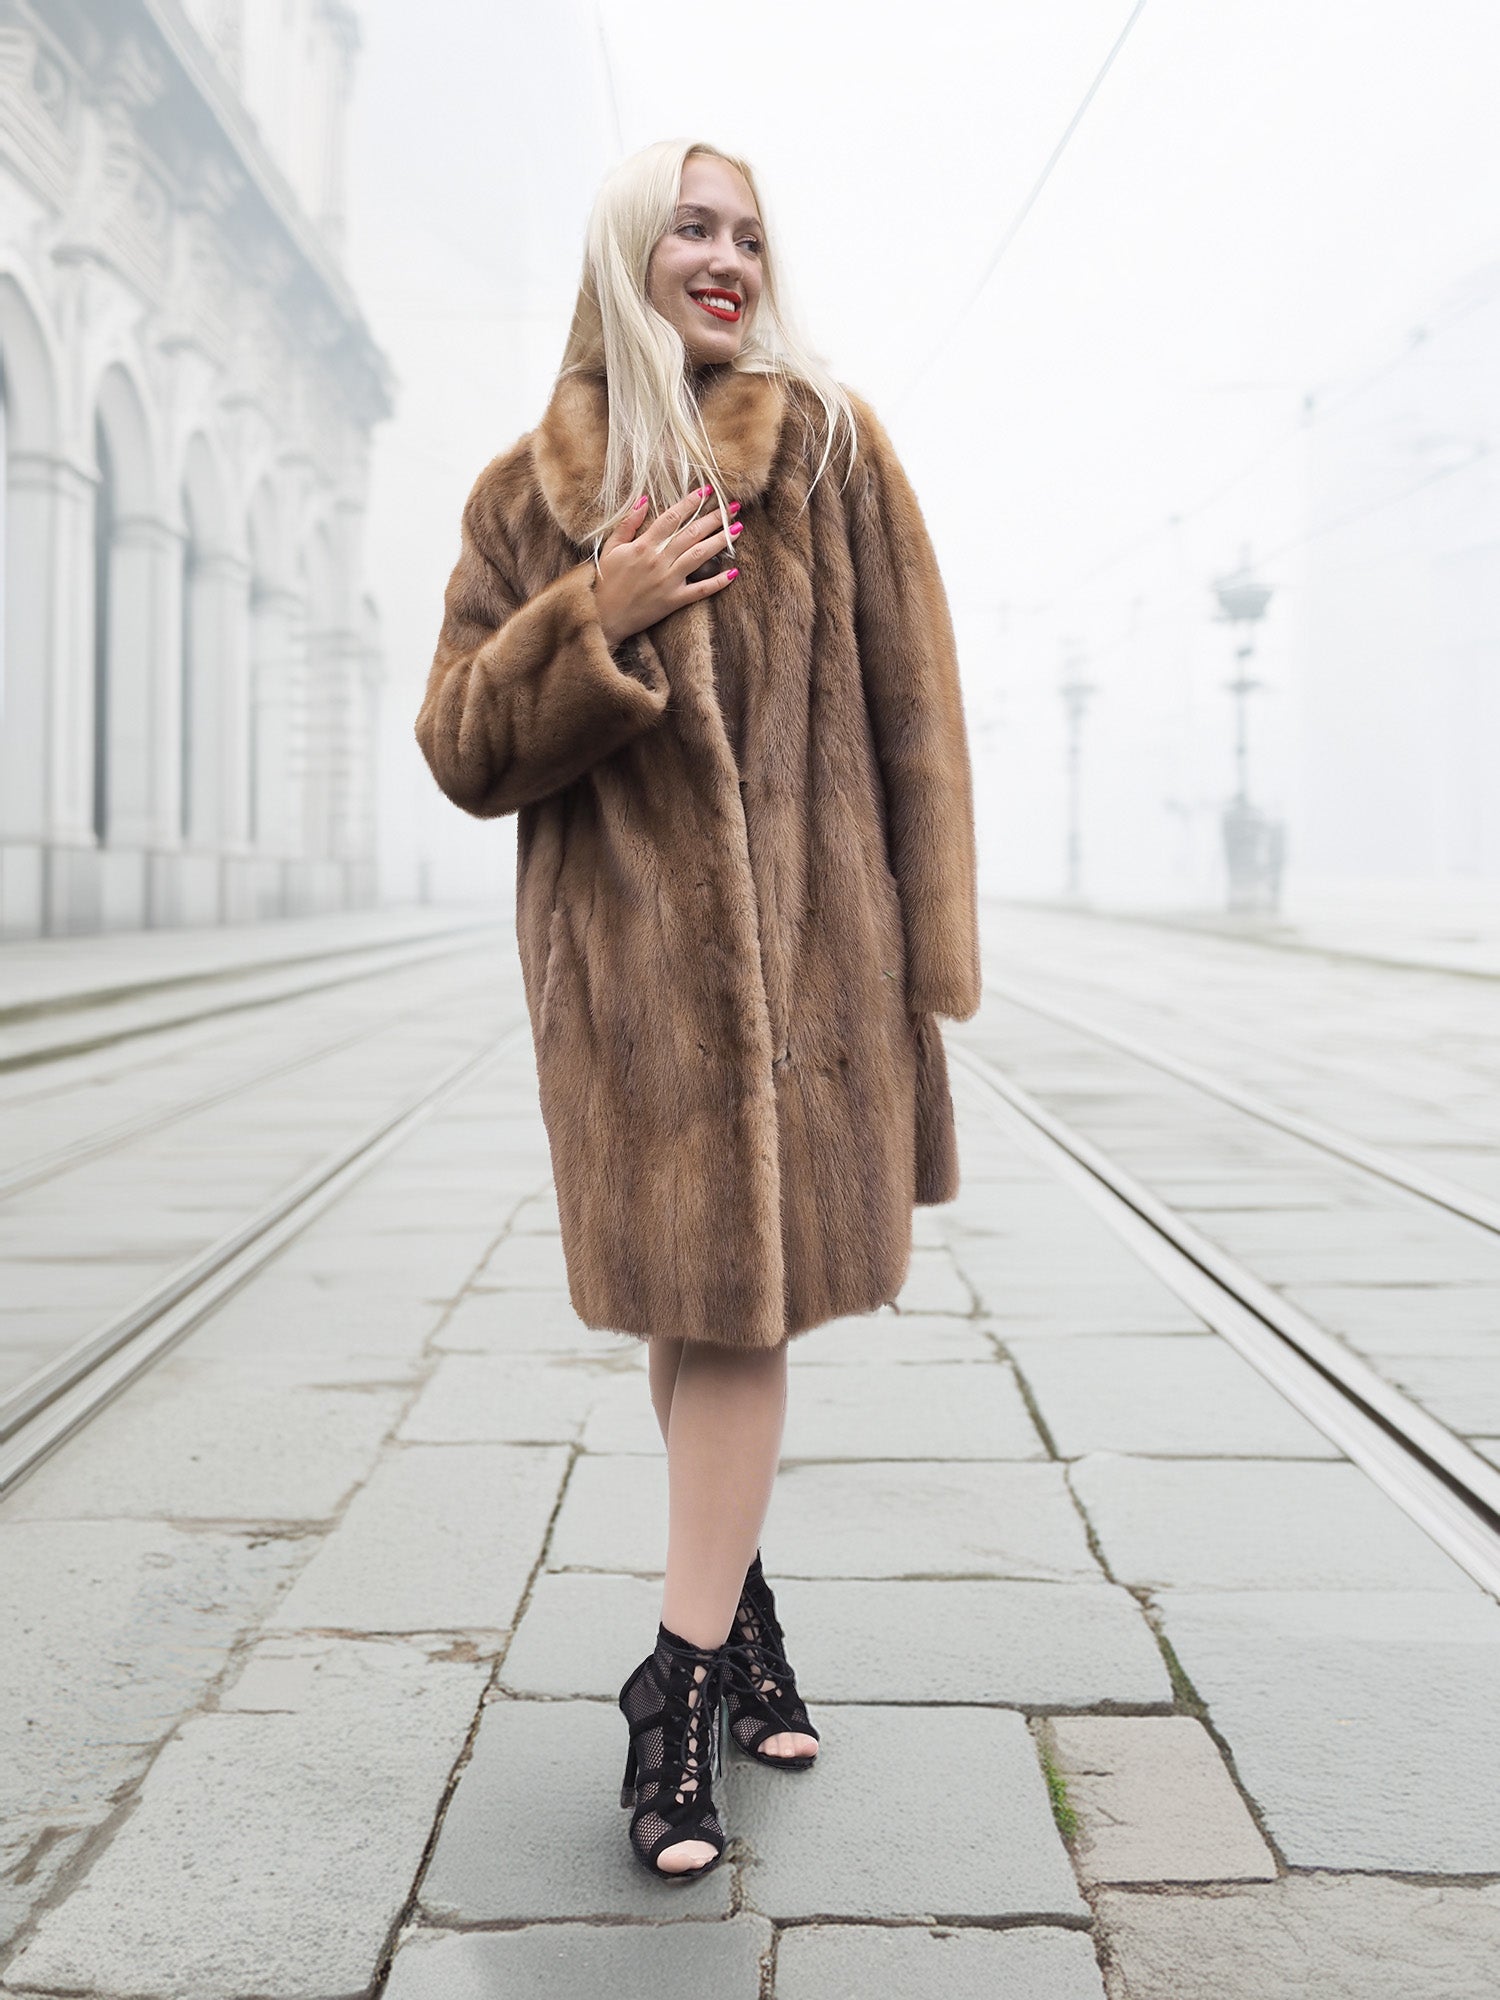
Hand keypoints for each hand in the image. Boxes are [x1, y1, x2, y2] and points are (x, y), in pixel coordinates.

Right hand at [592, 485, 741, 647]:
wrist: (603, 616)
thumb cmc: (605, 581)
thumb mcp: (611, 548)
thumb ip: (627, 524)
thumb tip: (643, 500)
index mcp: (643, 545)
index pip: (672, 518)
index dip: (691, 502)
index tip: (707, 490)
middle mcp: (658, 560)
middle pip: (692, 533)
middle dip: (714, 518)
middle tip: (733, 506)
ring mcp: (668, 581)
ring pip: (700, 556)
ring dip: (721, 541)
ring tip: (738, 529)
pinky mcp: (673, 601)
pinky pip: (700, 590)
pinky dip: (718, 582)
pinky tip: (733, 572)